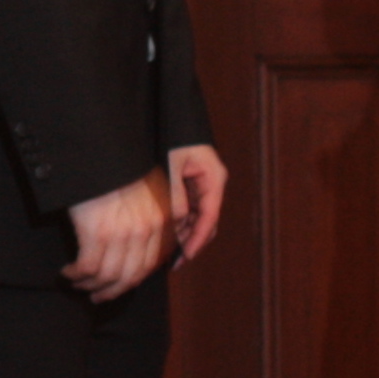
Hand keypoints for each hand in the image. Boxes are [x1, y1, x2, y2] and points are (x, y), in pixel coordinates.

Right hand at [63, 168, 174, 300]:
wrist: (97, 149)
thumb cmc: (114, 166)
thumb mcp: (143, 188)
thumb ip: (146, 213)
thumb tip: (136, 238)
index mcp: (160, 221)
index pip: (149, 264)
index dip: (131, 280)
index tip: (117, 285)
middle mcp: (146, 231)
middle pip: (131, 276)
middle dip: (112, 291)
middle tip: (98, 296)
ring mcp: (122, 233)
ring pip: (108, 276)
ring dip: (91, 286)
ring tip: (77, 284)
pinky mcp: (97, 232)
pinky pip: (88, 267)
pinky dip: (76, 274)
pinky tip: (67, 272)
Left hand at [168, 143, 229, 266]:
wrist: (169, 116)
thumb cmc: (172, 136)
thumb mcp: (173, 165)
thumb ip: (176, 192)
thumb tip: (178, 221)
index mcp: (214, 179)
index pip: (209, 216)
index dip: (198, 239)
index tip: (186, 256)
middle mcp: (211, 184)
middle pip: (205, 221)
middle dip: (190, 241)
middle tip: (173, 261)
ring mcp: (202, 184)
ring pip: (196, 216)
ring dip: (182, 233)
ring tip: (165, 252)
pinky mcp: (191, 183)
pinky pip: (187, 207)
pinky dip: (177, 220)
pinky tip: (164, 233)